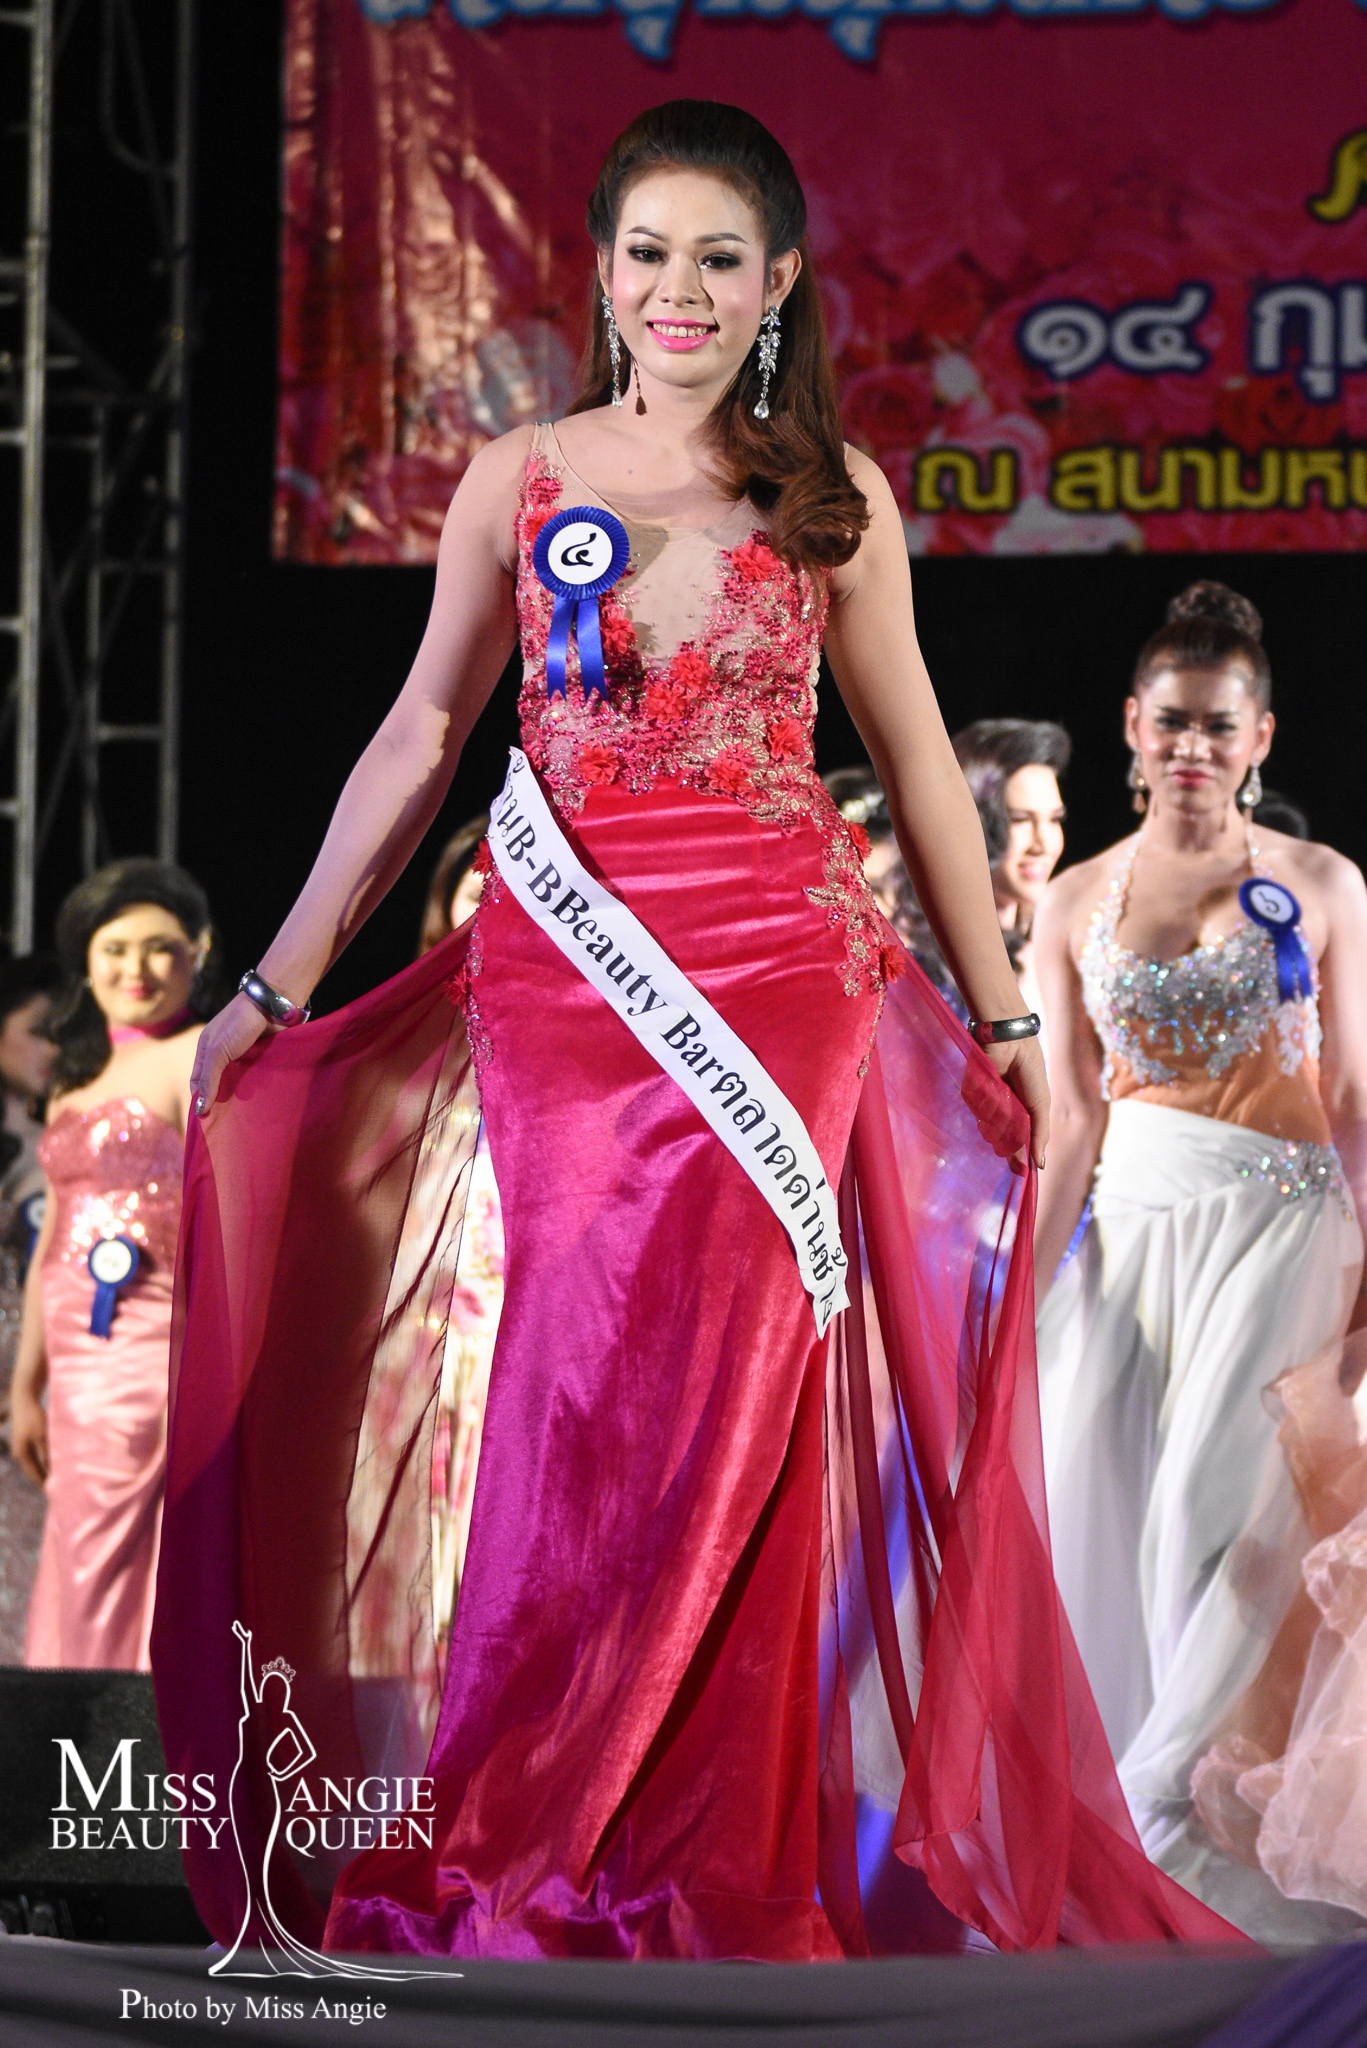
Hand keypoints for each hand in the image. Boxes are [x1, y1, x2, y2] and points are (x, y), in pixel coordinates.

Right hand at [10, 1382, 47, 1485]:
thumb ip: (46, 1453)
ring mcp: (21, 1446)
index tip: (55, 1494)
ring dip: (45, 1469)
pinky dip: (44, 1460)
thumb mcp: (42, 1436)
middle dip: (45, 1478)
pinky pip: (35, 1454)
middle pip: (34, 1470)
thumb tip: (52, 1470)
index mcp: (22, 1454)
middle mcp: (19, 1453)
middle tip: (58, 1489)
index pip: (35, 1474)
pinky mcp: (26, 1439)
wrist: (24, 1398)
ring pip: (35, 1462)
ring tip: (57, 1478)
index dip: (45, 1484)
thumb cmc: (34, 1417)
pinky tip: (52, 1462)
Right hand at [190, 992, 273, 1114]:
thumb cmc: (239, 1024)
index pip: (198, 1081)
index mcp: (206, 1050)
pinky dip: (255, 1089)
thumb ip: (209, 1079)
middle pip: (219, 1084)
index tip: (205, 1120)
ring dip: (240, 1096)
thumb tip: (199, 1109)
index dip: (200, 1099)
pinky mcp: (262, 1057)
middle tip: (226, 1124)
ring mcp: (243, 1056)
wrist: (272, 1004)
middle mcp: (223, 1054)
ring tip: (244, 1117)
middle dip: (221, 1101)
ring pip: (238, 1083)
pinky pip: (256, 1078)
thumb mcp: (218, 1051)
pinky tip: (258, 1102)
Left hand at [984, 1035, 1049, 1172]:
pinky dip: (988, 1102)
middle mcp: (1002, 1113)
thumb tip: (1040, 1165)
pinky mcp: (971, 1095)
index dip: (1017, 1157)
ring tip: (1006, 1094)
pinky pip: (977, 1111)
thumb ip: (1039, 1134)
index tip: (1020, 1171)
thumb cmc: (1029, 1070)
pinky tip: (995, 1086)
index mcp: (1020, 1115)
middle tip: (1013, 1125)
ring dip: (999, 1116)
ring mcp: (985, 1105)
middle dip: (1007, 1139)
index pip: (1016, 1144)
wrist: (1009, 1041)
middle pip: (1000, 1141)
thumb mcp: (1040, 1104)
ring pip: (988, 1128)